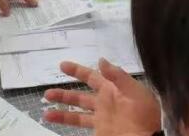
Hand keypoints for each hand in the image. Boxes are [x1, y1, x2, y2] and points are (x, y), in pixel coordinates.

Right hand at [44, 59, 160, 135]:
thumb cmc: (143, 114)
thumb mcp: (135, 90)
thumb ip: (117, 76)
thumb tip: (100, 60)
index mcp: (112, 88)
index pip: (91, 76)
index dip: (77, 71)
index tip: (62, 65)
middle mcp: (104, 101)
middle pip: (80, 95)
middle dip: (64, 93)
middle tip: (48, 92)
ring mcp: (100, 117)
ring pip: (76, 112)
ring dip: (61, 110)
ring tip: (45, 111)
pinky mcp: (99, 131)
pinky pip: (79, 125)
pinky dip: (65, 123)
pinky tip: (55, 121)